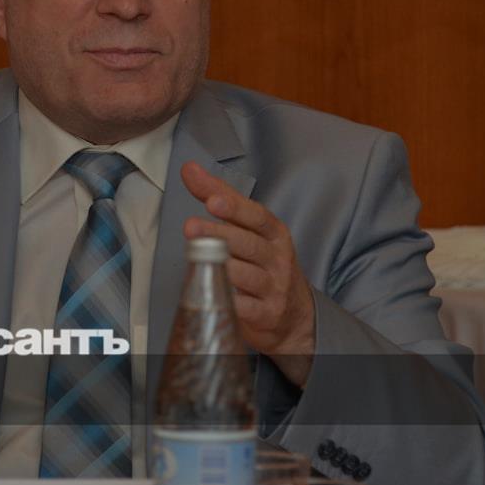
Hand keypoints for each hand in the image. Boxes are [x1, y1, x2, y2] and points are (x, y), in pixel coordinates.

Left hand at [181, 161, 315, 386]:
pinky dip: (229, 301)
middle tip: (191, 227)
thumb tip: (189, 169)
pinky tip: (212, 292)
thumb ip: (220, 198)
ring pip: (246, 276)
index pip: (256, 216)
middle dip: (218, 235)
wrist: (295, 315)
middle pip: (249, 244)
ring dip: (220, 266)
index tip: (211, 200)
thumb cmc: (265, 263)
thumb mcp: (250, 229)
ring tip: (197, 258)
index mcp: (274, 233)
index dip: (234, 207)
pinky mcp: (267, 314)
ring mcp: (274, 288)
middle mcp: (277, 258)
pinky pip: (246, 307)